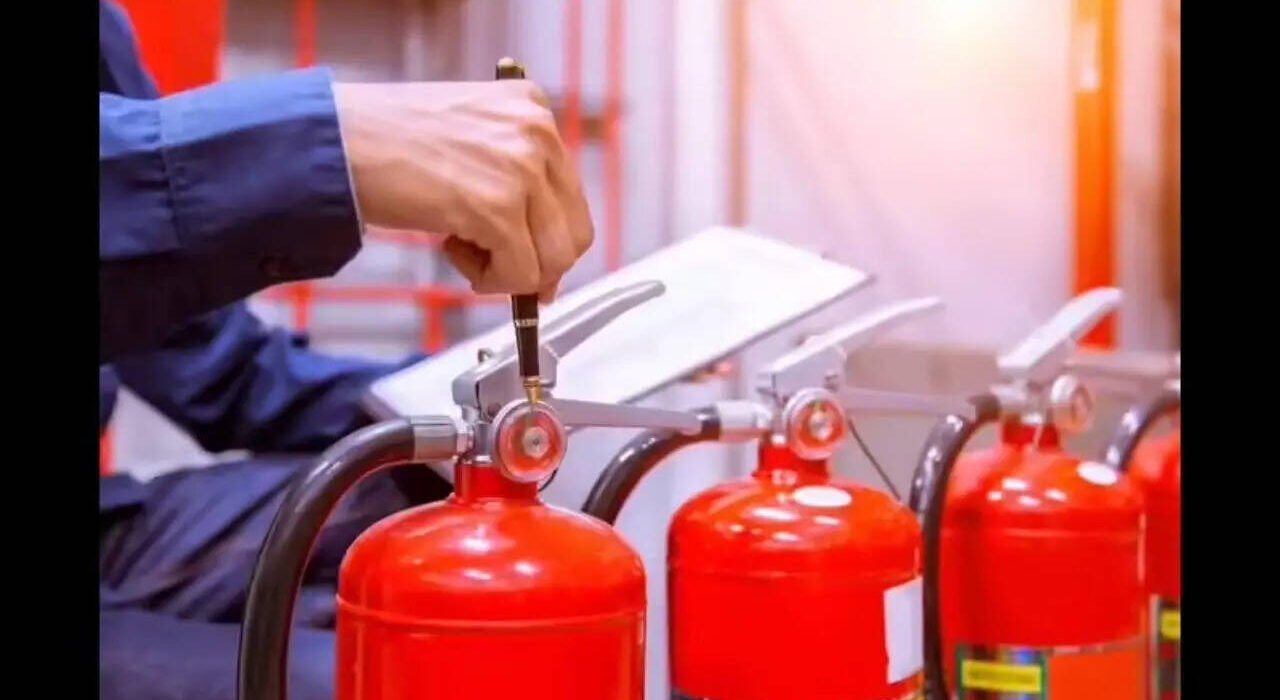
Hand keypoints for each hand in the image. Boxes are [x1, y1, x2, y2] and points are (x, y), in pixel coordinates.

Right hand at [333, 80, 592, 300]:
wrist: (334, 139)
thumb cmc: (385, 140)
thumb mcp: (468, 139)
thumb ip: (512, 180)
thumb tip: (545, 260)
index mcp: (532, 109)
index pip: (570, 195)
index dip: (547, 238)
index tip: (523, 257)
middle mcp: (537, 133)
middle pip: (574, 232)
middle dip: (537, 263)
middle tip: (496, 267)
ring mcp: (522, 168)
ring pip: (553, 259)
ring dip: (510, 272)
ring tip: (462, 248)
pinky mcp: (499, 206)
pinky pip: (520, 273)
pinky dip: (489, 281)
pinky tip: (451, 249)